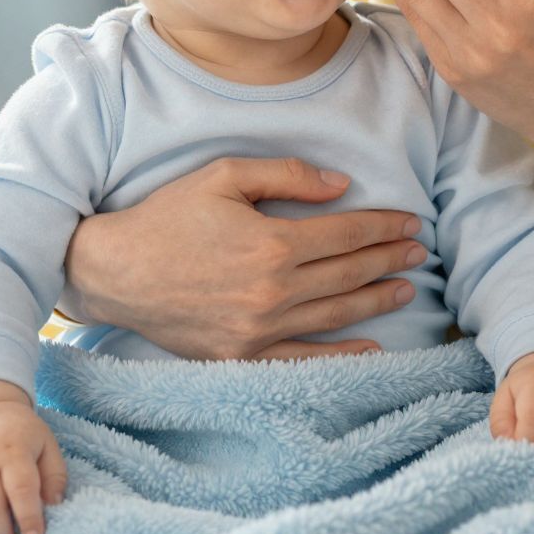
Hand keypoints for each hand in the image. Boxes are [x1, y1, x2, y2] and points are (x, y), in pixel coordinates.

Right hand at [61, 156, 428, 360]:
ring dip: (376, 300)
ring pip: (335, 314)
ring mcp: (259, 328)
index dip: (383, 226)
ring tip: (406, 288)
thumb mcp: (223, 176)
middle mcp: (272, 291)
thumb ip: (285, 175)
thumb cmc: (167, 216)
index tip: (411, 222)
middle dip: (389, 259)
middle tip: (419, 251)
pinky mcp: (243, 354)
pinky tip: (372, 348)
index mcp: (272, 243)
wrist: (115, 272)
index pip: (346, 233)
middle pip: (348, 273)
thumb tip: (341, 186)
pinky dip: (342, 355)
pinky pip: (304, 357)